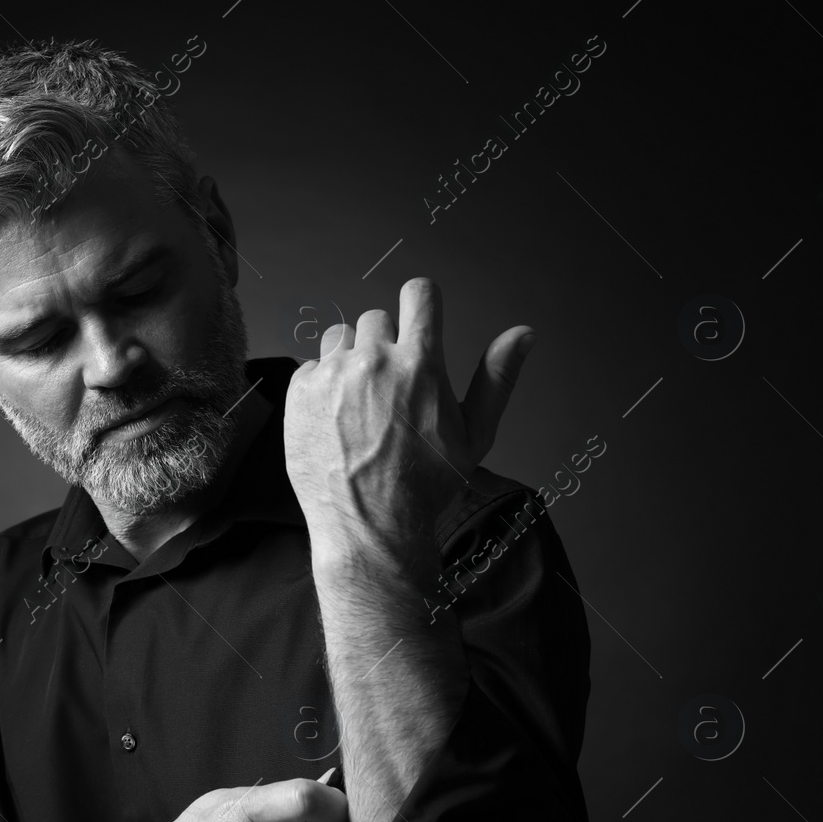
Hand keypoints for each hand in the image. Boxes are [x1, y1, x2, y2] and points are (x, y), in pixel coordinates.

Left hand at [283, 277, 533, 578]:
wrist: (371, 528)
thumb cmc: (426, 487)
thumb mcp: (474, 434)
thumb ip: (496, 377)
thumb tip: (522, 335)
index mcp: (419, 364)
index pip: (419, 293)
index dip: (422, 304)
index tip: (420, 320)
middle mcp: (373, 362)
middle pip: (378, 317)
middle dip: (387, 344)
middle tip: (391, 388)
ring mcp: (331, 376)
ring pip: (341, 336)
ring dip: (352, 358)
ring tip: (362, 402)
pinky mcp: (300, 393)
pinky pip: (312, 365)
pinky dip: (322, 384)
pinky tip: (337, 418)